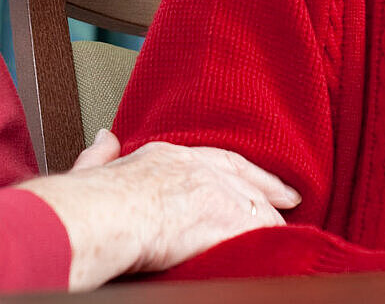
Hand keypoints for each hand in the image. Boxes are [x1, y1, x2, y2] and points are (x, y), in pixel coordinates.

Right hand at [17, 130, 300, 289]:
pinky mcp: (228, 219)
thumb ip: (103, 153)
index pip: (216, 158)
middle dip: (268, 189)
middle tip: (290, 199)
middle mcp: (197, 167)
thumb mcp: (95, 167)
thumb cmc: (93, 200)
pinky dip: (270, 241)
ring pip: (255, 206)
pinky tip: (278, 249)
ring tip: (283, 234)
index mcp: (167, 154)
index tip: (260, 178)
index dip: (241, 169)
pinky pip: (260, 230)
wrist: (105, 213)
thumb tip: (106, 136)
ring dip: (268, 222)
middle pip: (244, 178)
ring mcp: (216, 191)